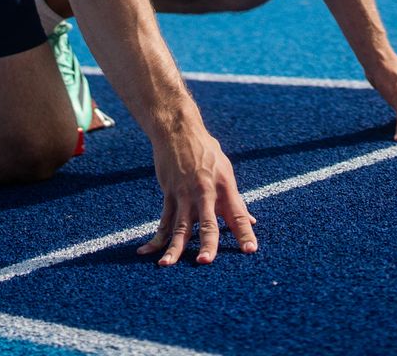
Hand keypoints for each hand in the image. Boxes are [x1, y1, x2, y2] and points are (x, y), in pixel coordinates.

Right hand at [137, 125, 256, 265]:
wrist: (179, 132)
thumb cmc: (207, 152)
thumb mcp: (226, 171)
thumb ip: (236, 200)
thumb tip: (249, 220)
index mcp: (224, 187)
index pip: (237, 214)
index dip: (244, 233)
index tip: (251, 251)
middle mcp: (205, 193)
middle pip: (207, 223)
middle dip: (207, 243)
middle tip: (206, 262)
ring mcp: (184, 195)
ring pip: (179, 226)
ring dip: (174, 247)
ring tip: (167, 265)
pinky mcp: (169, 194)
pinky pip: (163, 220)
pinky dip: (155, 238)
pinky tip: (146, 251)